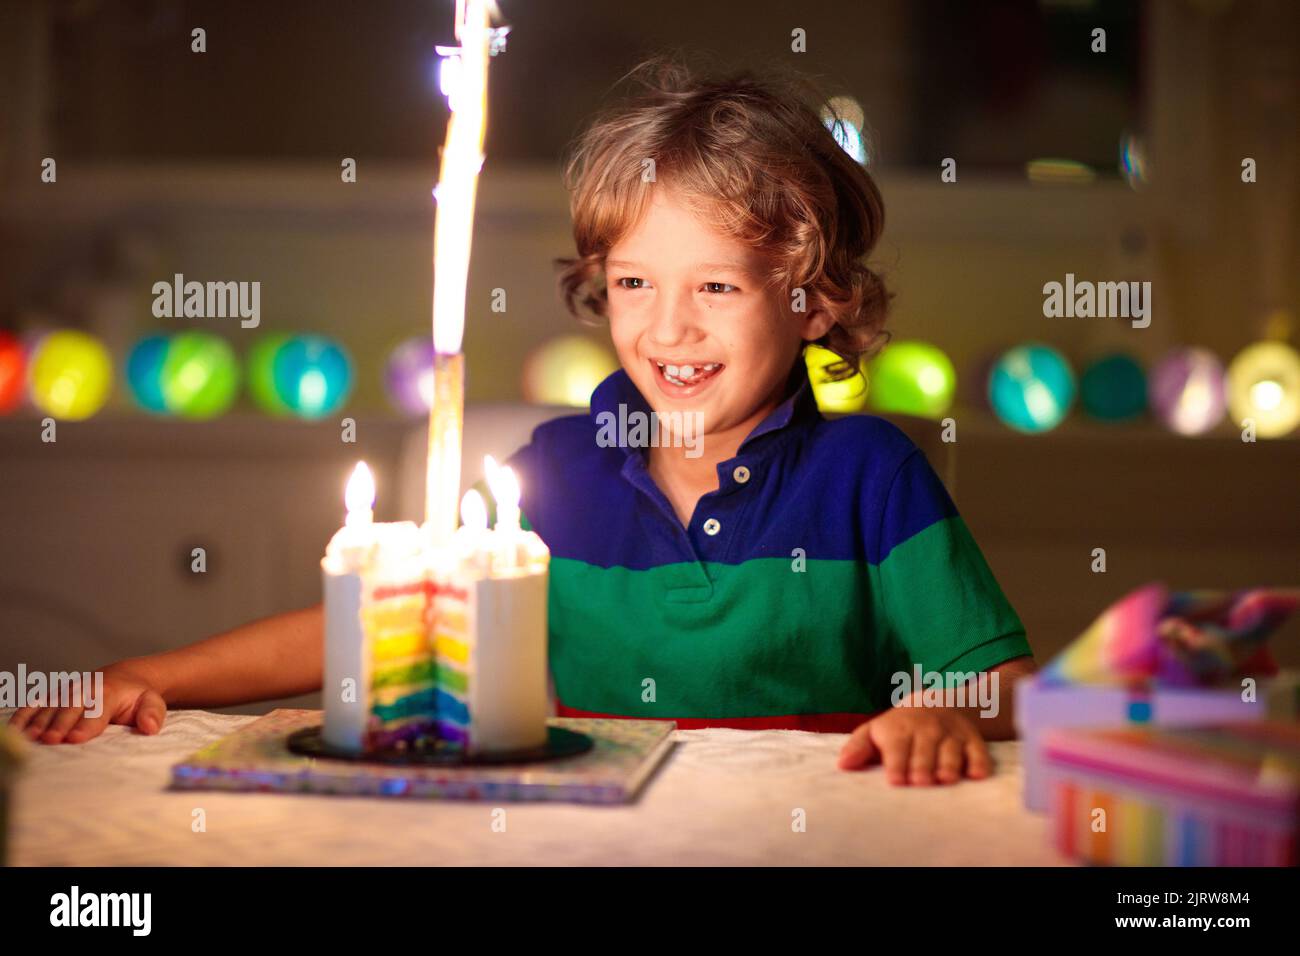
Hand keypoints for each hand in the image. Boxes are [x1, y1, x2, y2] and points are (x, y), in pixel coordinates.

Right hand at [6, 663, 166, 744]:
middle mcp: (84, 689)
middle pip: (69, 708)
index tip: (77, 738)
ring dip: (38, 722)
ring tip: (29, 739)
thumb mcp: (152, 702)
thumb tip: (150, 727)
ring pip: (50, 706)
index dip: (86, 724)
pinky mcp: (52, 696)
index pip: (97, 709)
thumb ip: (152, 714)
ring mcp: (66, 691)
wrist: (121, 678)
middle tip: (50, 740)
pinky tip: (14, 730)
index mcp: (109, 692)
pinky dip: (23, 715)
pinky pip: (34, 704)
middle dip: (59, 724)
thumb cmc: (136, 698)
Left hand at [837, 706, 991, 784]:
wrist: (933, 703)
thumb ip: (857, 748)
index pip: (897, 747)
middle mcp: (926, 730)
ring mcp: (950, 734)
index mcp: (899, 729)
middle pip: (925, 750)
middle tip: (920, 782)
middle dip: (922, 766)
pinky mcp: (972, 739)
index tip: (896, 780)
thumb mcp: (874, 732)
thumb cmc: (896, 728)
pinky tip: (977, 775)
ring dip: (949, 764)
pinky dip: (979, 762)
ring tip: (946, 779)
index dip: (897, 763)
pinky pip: (978, 751)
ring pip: (951, 750)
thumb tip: (842, 765)